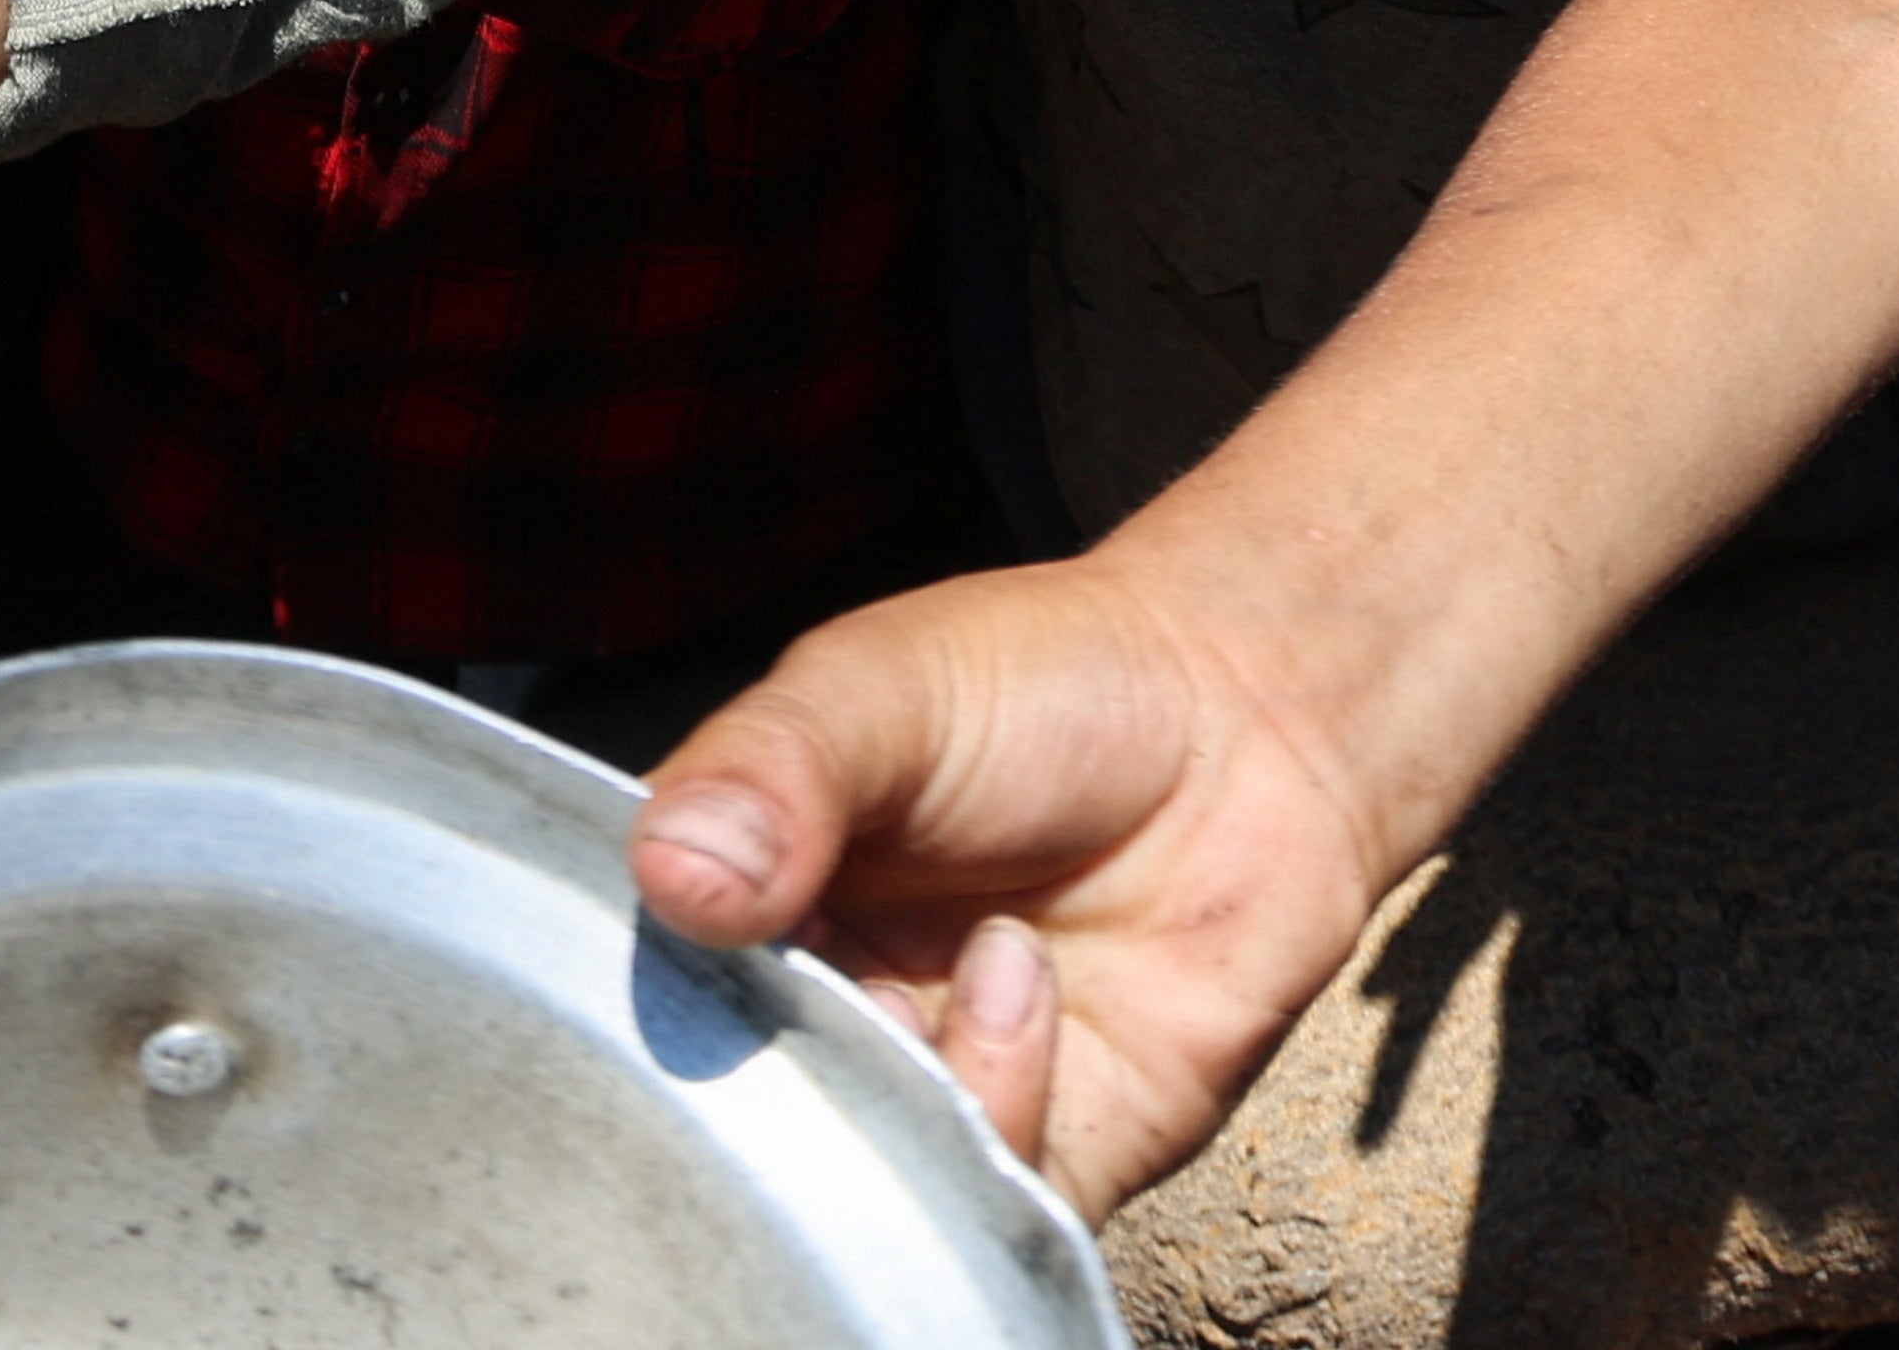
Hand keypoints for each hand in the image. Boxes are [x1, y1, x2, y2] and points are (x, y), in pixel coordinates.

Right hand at [632, 551, 1403, 1215]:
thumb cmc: (1045, 682)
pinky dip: (997, 1122)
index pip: (649, 1004)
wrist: (1249, 719)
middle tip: (854, 980)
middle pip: (743, 1117)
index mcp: (740, 911)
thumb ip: (774, 768)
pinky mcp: (1050, 1151)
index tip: (717, 943)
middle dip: (788, 1075)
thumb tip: (674, 873)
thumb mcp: (880, 687)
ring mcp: (931, 1091)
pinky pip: (987, 1215)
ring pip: (861, 1183)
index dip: (666, 1004)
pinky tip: (1031, 989)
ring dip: (910, 1088)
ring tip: (989, 953)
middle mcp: (820, 1020)